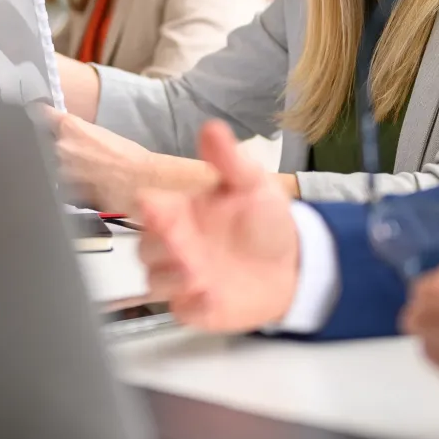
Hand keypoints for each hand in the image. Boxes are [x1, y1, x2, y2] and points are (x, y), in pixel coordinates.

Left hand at [44, 107, 162, 213]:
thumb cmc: (130, 157)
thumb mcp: (102, 135)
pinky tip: (88, 186)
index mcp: (70, 127)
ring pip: (51, 168)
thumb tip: (65, 136)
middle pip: (45, 144)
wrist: (142, 182)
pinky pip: (60, 187)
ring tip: (88, 173)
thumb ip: (78, 133)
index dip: (38, 114)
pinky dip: (69, 187)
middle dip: (55, 148)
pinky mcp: (65, 193)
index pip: (41, 114)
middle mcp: (60, 147)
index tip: (35, 113)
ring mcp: (60, 172)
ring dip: (62, 169)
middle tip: (78, 154)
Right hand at [136, 120, 298, 332]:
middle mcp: (175, 245)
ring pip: (156, 282)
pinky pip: (182, 311)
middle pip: (145, 248)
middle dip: (157, 246)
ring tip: (195, 272)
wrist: (293, 261)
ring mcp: (183, 278)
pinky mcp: (197, 307)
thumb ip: (229, 160)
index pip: (148, 207)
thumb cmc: (264, 220)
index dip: (147, 208)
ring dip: (170, 278)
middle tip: (178, 242)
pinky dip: (191, 306)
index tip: (156, 206)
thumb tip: (212, 127)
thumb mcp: (252, 184)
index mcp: (180, 211)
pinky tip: (209, 297)